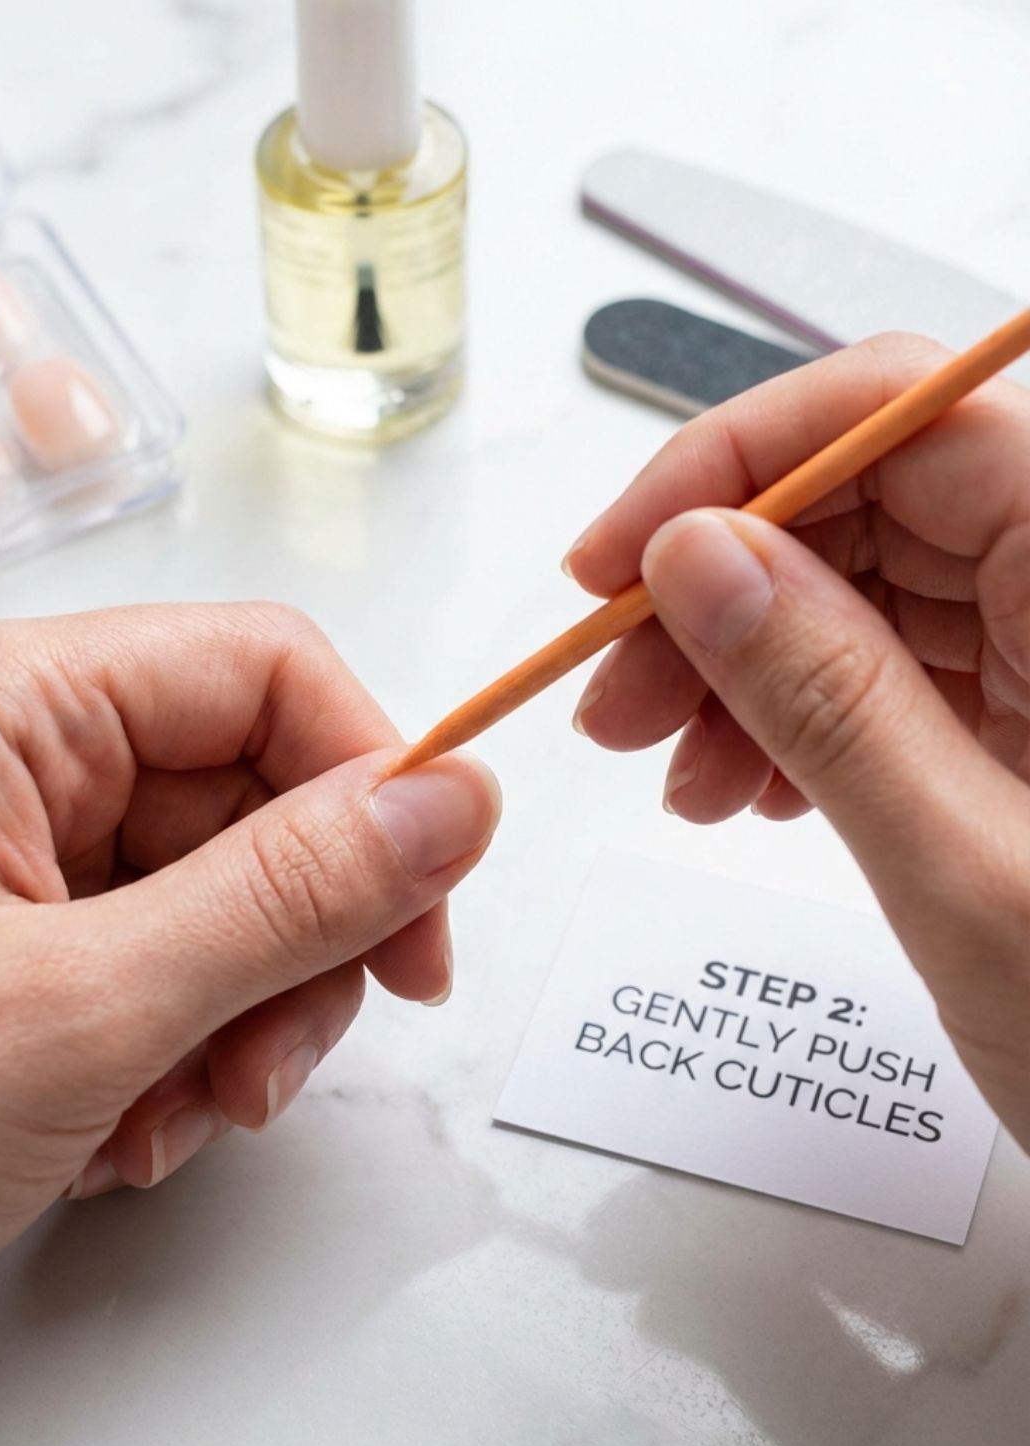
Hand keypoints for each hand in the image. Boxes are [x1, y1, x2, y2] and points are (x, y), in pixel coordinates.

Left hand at [0, 604, 499, 1385]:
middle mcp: (4, 758)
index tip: (427, 918)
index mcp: (0, 705)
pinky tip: (117, 1143)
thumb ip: (288, 897)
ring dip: (237, 1022)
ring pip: (221, 899)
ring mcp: (4, 861)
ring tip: (176, 1125)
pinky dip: (175, 1060)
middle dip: (294, 947)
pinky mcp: (9, 954)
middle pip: (251, 798)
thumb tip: (454, 802)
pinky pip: (161, 970)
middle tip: (273, 1068)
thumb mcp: (83, 1010)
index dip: (373, 781)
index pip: (264, 671)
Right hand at [567, 334, 1029, 1149]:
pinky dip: (795, 719)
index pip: (901, 416)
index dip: (735, 464)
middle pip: (865, 501)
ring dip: (739, 666)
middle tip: (614, 697)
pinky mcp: (1029, 713)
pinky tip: (746, 789)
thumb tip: (695, 559)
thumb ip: (829, 700)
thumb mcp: (969, 871)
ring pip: (860, 587)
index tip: (615, 559)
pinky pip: (886, 668)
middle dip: (714, 590)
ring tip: (678, 774)